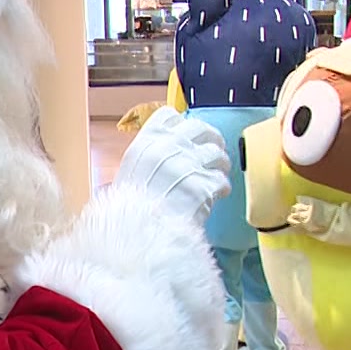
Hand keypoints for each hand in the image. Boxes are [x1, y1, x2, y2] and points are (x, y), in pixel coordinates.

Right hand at [115, 107, 229, 222]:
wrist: (141, 234)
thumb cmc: (129, 210)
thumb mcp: (127, 174)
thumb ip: (145, 159)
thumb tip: (159, 158)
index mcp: (147, 141)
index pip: (169, 115)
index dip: (181, 124)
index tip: (186, 134)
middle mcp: (170, 147)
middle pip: (200, 127)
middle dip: (211, 137)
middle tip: (214, 148)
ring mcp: (190, 164)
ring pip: (217, 152)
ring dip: (220, 163)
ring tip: (217, 174)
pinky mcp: (206, 184)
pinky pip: (222, 180)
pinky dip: (222, 188)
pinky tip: (216, 196)